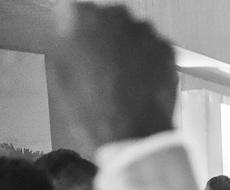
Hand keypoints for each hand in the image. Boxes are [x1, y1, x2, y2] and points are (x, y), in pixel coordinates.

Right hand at [46, 3, 176, 151]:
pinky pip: (154, 48)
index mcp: (83, 18)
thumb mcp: (62, 76)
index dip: (78, 31)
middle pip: (109, 19)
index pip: (76, 12)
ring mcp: (145, 32)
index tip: (79, 43)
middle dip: (106, 38)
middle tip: (104, 66)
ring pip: (133, 33)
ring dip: (129, 48)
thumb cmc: (94, 112)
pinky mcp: (167, 49)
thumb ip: (65, 45)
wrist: (133, 136)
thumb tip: (70, 35)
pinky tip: (141, 82)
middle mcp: (116, 16)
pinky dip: (149, 60)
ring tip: (124, 79)